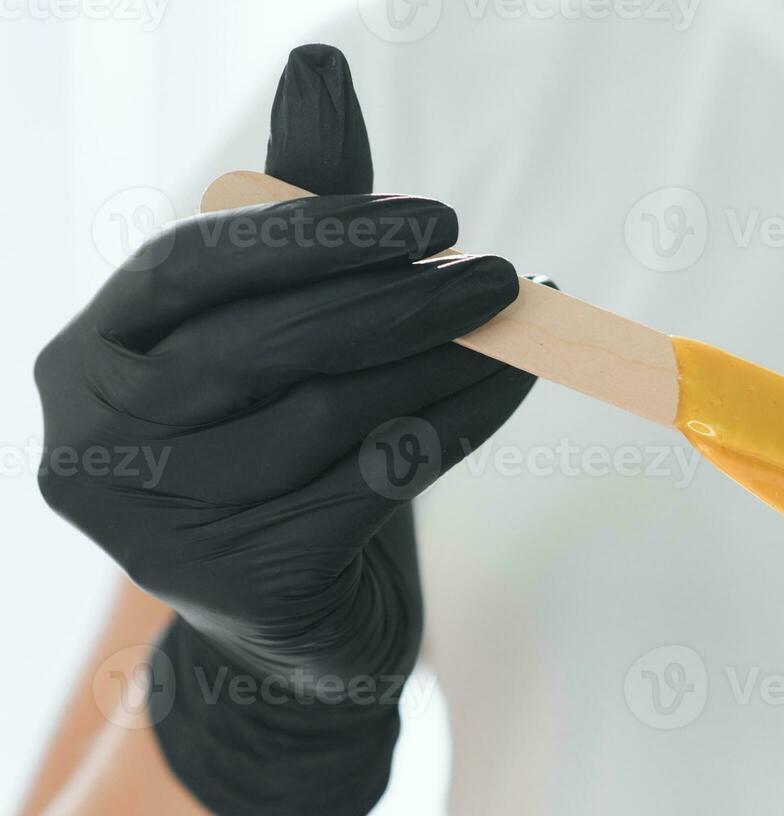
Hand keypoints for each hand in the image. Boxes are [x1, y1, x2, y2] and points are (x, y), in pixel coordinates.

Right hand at [33, 44, 532, 815]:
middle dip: (401, 300)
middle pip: (268, 343)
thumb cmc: (282, 451)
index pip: (196, 265)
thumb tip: (319, 56)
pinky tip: (510, 389)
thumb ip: (297, 212)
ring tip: (522, 327)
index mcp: (90, 355)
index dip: (319, 234)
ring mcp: (157, 524)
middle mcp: (97, 440)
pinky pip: (374, 479)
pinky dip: (456, 424)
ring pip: (331, 412)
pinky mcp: (238, 583)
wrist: (293, 619)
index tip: (436, 218)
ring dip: (444, 362)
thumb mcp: (280, 332)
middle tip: (505, 275)